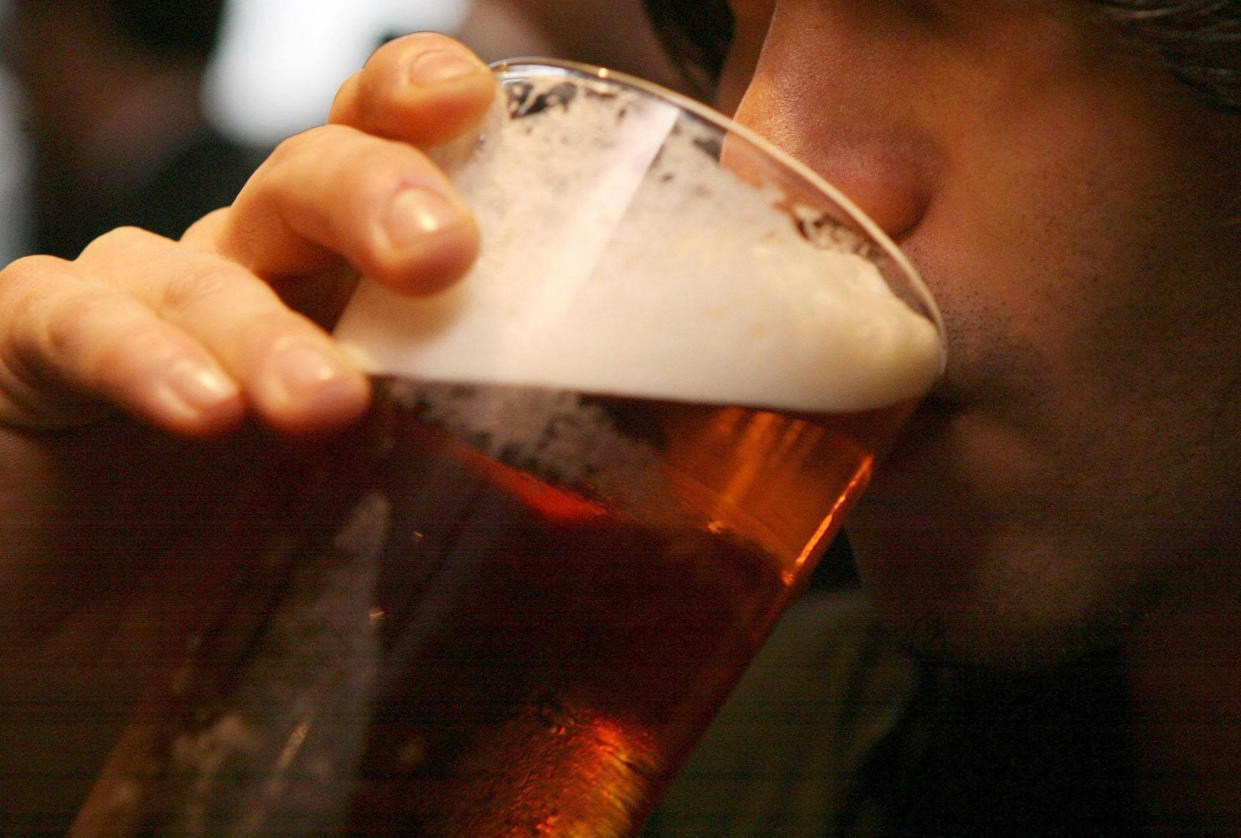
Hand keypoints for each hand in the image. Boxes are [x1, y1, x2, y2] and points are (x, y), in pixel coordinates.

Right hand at [0, 34, 498, 823]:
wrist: (68, 608)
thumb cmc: (241, 549)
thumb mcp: (384, 503)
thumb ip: (489, 467)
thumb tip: (650, 468)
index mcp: (338, 287)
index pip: (384, 158)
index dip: (419, 110)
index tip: (473, 100)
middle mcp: (247, 270)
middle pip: (307, 178)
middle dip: (375, 193)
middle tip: (440, 257)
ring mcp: (136, 299)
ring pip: (206, 264)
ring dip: (269, 328)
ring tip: (326, 405)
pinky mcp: (29, 346)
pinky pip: (77, 323)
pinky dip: (140, 359)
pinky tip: (199, 413)